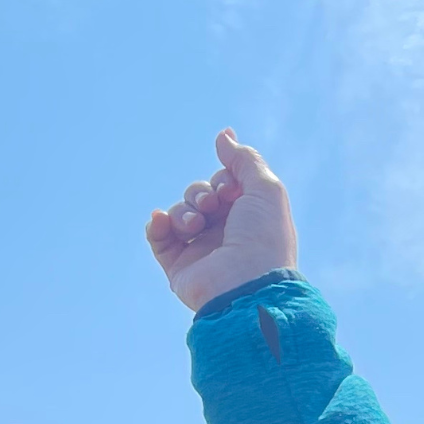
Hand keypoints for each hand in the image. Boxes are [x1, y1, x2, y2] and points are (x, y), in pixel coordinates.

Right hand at [146, 130, 297, 312]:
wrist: (248, 286)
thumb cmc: (263, 239)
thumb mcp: (266, 190)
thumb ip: (245, 160)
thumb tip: (225, 136)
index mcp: (249, 220)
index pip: (224, 185)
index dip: (223, 180)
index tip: (230, 189)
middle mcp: (226, 236)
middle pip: (199, 195)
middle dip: (200, 192)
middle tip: (211, 205)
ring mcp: (203, 253)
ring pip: (179, 213)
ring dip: (183, 211)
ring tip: (196, 224)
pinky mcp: (181, 269)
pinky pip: (158, 238)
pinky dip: (157, 226)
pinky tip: (164, 221)